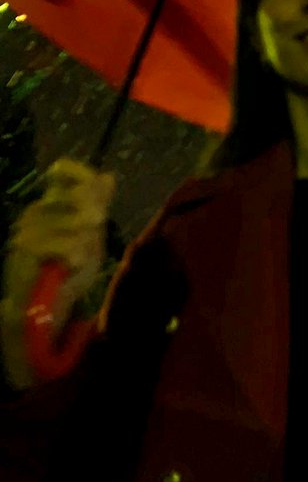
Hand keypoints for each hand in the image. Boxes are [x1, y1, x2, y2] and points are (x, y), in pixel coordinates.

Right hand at [1, 159, 113, 387]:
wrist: (43, 309)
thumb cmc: (68, 273)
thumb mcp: (90, 238)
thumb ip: (97, 207)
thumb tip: (108, 175)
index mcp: (53, 204)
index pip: (66, 172)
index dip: (84, 176)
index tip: (95, 197)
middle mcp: (36, 209)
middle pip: (81, 195)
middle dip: (94, 220)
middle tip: (89, 241)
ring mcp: (27, 227)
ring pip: (77, 221)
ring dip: (85, 244)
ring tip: (76, 260)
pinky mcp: (24, 248)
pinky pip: (66, 243)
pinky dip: (74, 256)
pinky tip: (69, 266)